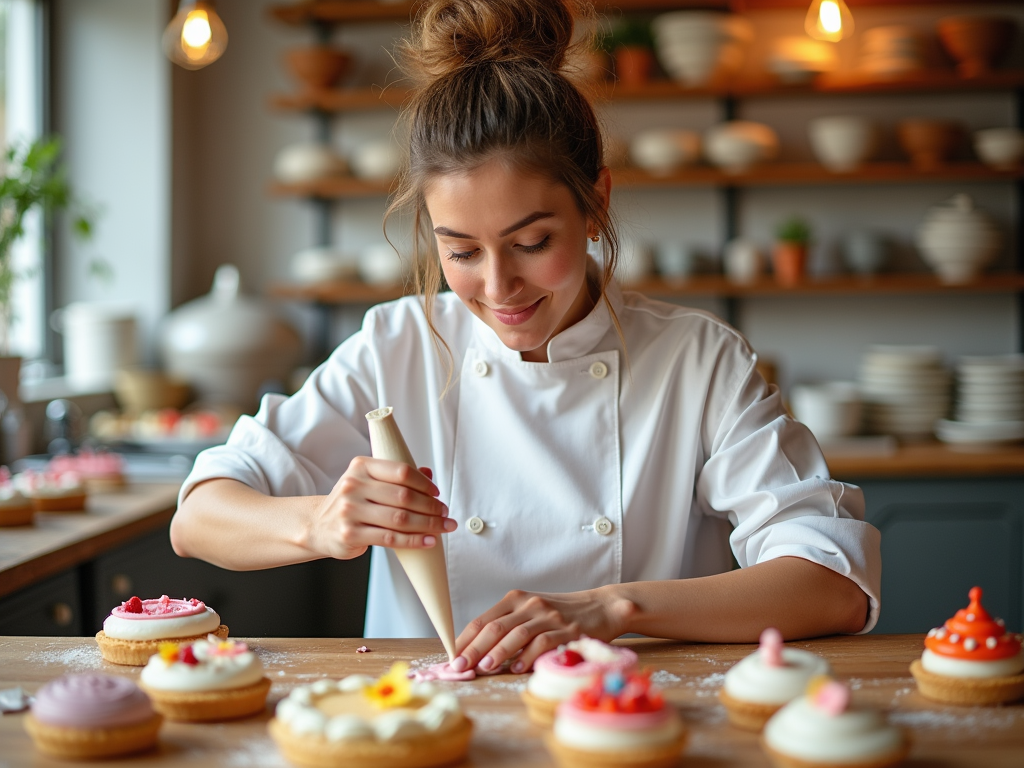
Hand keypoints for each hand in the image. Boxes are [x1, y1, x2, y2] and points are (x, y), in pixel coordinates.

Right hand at [306, 458, 455, 559]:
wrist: (317, 526)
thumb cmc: (350, 503)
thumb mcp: (368, 482)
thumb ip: (396, 477)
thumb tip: (428, 474)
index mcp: (361, 467)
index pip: (401, 471)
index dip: (424, 483)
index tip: (436, 493)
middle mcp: (353, 486)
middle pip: (404, 497)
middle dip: (431, 506)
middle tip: (445, 513)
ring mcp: (350, 511)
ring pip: (400, 519)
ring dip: (428, 524)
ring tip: (443, 526)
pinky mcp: (351, 534)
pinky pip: (391, 538)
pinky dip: (414, 540)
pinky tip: (428, 540)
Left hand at [450, 587, 634, 674]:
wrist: (600, 607)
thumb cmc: (559, 614)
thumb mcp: (530, 612)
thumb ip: (506, 627)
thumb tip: (476, 652)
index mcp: (516, 599)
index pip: (483, 620)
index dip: (465, 640)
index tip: (452, 657)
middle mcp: (530, 604)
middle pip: (495, 627)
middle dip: (474, 649)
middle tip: (460, 666)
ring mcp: (549, 616)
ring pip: (516, 634)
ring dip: (498, 652)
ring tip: (485, 667)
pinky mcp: (567, 629)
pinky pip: (543, 642)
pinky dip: (528, 656)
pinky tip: (517, 668)